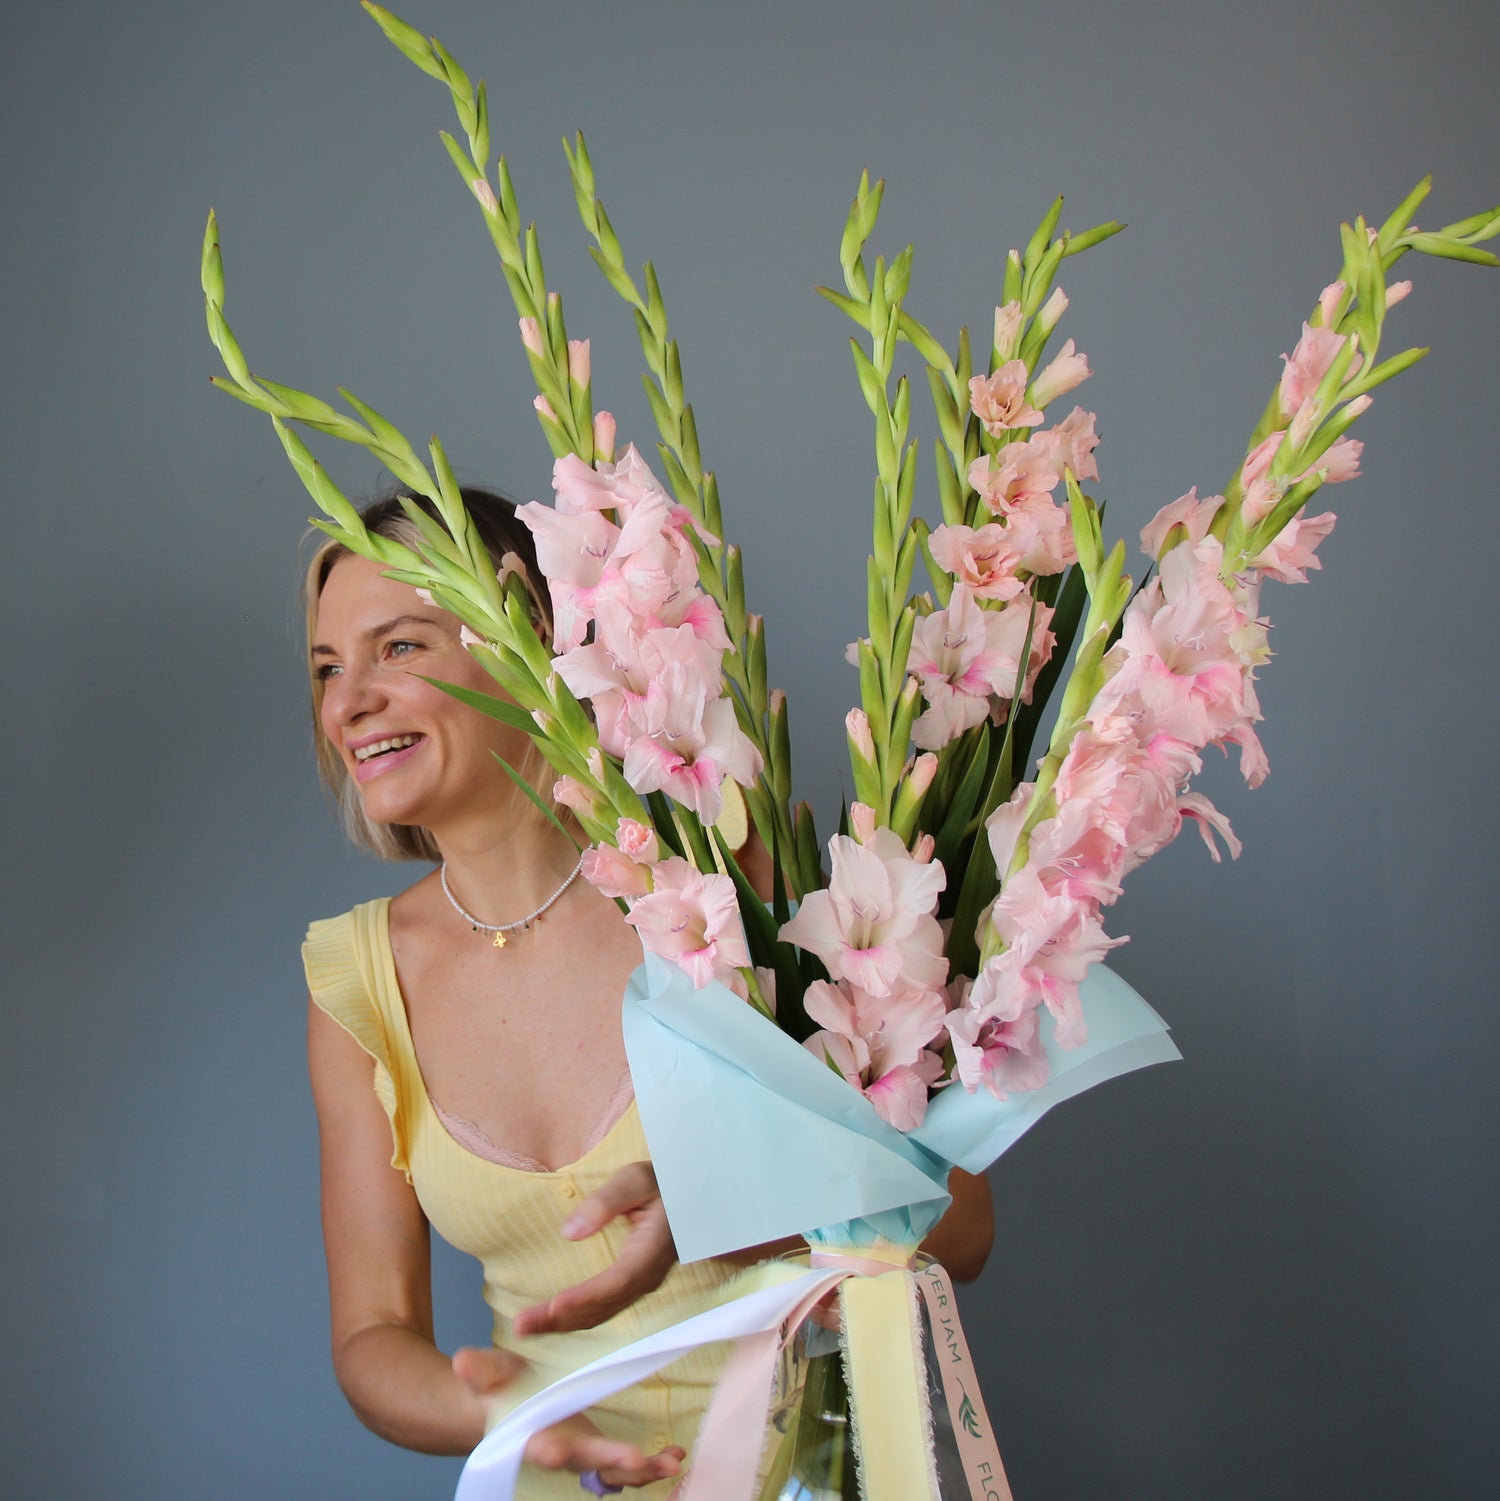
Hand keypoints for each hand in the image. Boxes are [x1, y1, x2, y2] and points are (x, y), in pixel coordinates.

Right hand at [453, 1348, 683, 1488]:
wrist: (512, 1405)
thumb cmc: (500, 1389)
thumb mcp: (489, 1373)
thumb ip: (479, 1371)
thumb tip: (461, 1361)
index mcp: (530, 1434)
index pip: (539, 1446)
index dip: (550, 1451)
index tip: (557, 1452)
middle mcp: (560, 1451)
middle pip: (586, 1462)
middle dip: (612, 1462)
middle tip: (638, 1460)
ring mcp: (583, 1455)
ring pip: (614, 1472)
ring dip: (643, 1471)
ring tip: (671, 1462)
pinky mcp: (601, 1452)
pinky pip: (629, 1465)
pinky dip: (653, 1464)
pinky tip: (676, 1454)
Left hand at [511, 1161, 676, 1335]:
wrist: (689, 1194)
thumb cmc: (661, 1181)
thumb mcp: (635, 1179)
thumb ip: (605, 1202)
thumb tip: (569, 1233)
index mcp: (653, 1248)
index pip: (617, 1282)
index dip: (585, 1298)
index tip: (553, 1307)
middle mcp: (649, 1275)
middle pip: (604, 1306)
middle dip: (561, 1320)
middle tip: (521, 1326)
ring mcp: (642, 1284)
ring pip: (602, 1313)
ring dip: (563, 1324)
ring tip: (525, 1328)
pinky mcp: (632, 1285)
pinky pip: (603, 1308)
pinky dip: (576, 1318)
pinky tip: (551, 1319)